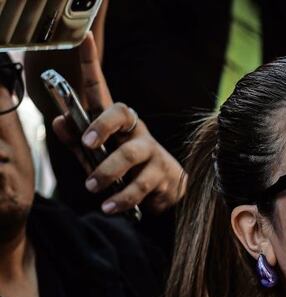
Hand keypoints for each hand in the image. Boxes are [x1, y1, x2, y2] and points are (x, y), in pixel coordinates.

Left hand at [50, 33, 185, 215]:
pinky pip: (143, 187)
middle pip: (122, 117)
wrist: (164, 196)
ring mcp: (154, 154)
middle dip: (102, 127)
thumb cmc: (124, 170)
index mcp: (117, 124)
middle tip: (87, 144)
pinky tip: (112, 207)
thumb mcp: (95, 155)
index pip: (102, 91)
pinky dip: (124, 199)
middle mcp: (137, 132)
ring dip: (110, 175)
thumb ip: (77, 141)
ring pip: (133, 157)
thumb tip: (59, 122)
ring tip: (95, 191)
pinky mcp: (166, 177)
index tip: (85, 40)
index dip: (92, 65)